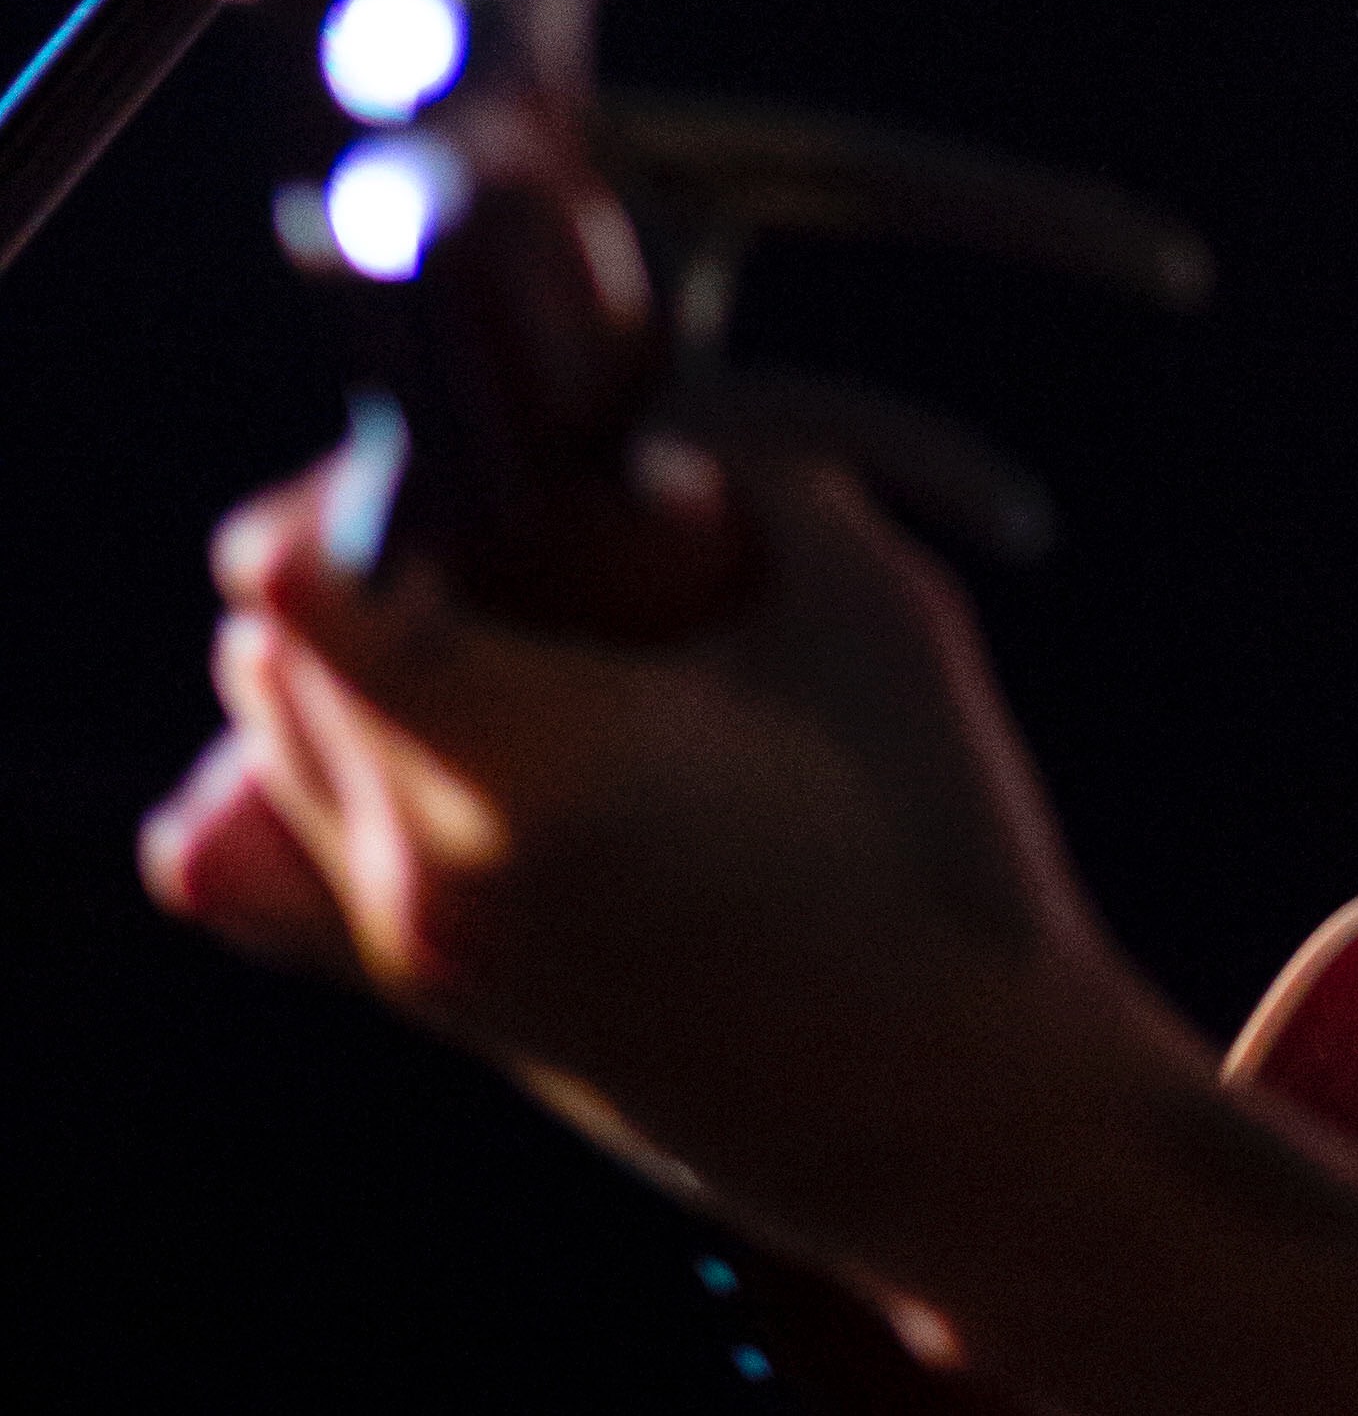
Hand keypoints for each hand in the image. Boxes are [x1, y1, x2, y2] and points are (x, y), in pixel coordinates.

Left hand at [139, 439, 1195, 1263]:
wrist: (946, 1097)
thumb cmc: (929, 841)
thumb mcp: (870, 604)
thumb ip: (749, 468)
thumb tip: (642, 408)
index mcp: (530, 767)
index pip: (305, 589)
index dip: (353, 475)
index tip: (455, 426)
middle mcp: (424, 870)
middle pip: (268, 644)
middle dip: (371, 538)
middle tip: (525, 496)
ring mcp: (409, 949)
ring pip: (263, 735)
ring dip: (348, 642)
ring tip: (516, 609)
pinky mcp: (424, 996)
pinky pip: (268, 856)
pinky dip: (316, 761)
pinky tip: (461, 719)